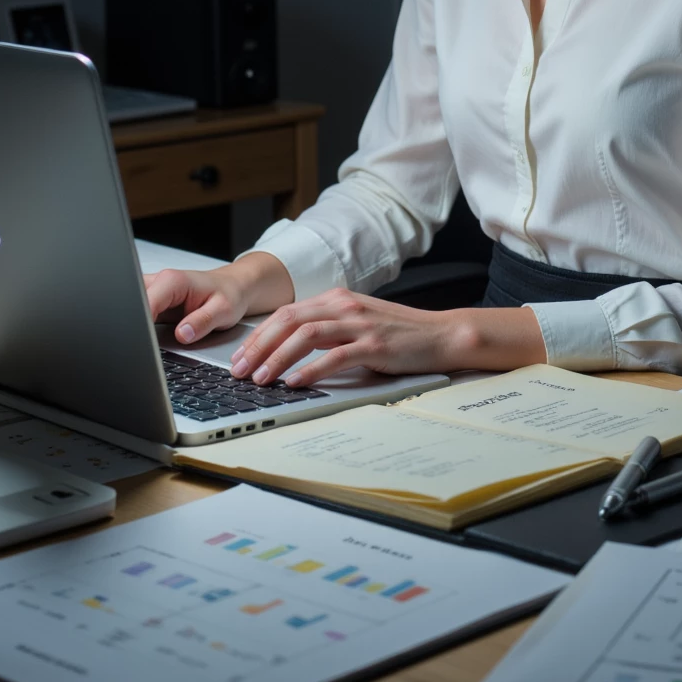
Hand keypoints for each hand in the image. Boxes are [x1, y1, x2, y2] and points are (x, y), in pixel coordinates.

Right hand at [143, 251, 294, 342]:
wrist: (233, 287)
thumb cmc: (229, 294)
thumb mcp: (223, 310)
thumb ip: (202, 321)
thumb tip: (182, 334)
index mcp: (173, 281)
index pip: (144, 304)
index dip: (140, 326)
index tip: (143, 344)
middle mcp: (159, 282)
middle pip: (131, 303)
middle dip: (131, 325)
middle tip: (140, 346)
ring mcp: (154, 291)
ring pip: (131, 307)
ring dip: (133, 325)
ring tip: (143, 343)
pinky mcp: (153, 302)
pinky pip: (138, 313)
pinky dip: (138, 326)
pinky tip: (146, 338)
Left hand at [230, 289, 546, 385]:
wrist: (442, 335)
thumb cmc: (398, 334)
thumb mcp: (358, 323)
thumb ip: (328, 329)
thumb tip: (288, 351)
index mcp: (337, 298)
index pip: (286, 313)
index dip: (258, 335)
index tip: (240, 356)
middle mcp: (345, 305)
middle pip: (289, 320)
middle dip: (258, 346)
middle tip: (239, 370)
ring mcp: (360, 323)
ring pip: (306, 336)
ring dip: (277, 358)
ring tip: (260, 379)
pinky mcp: (374, 345)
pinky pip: (334, 356)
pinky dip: (310, 370)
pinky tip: (295, 382)